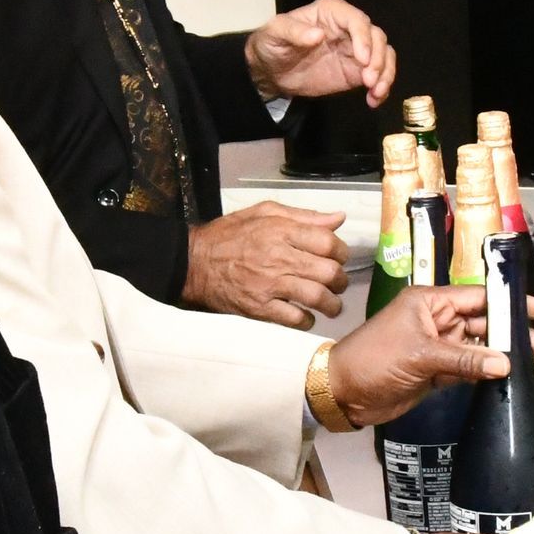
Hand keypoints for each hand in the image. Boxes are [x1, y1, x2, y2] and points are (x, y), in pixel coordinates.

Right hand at [184, 202, 348, 326]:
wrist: (192, 263)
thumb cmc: (228, 235)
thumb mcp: (263, 212)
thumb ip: (303, 216)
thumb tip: (338, 219)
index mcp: (281, 231)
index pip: (329, 243)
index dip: (341, 252)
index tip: (338, 258)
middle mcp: (278, 258)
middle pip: (329, 272)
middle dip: (340, 281)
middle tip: (337, 285)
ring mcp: (269, 285)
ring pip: (317, 298)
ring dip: (331, 305)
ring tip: (330, 306)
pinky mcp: (259, 308)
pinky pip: (295, 319)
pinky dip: (307, 321)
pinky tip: (306, 317)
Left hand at [245, 0, 394, 105]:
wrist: (271, 71)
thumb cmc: (272, 43)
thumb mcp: (275, 32)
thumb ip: (294, 31)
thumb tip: (317, 35)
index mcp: (332, 12)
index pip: (356, 20)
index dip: (363, 38)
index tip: (362, 59)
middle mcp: (349, 28)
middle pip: (376, 37)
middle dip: (377, 58)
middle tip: (368, 80)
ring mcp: (356, 49)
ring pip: (383, 54)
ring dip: (385, 73)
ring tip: (375, 92)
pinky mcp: (356, 70)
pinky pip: (378, 74)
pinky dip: (381, 87)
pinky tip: (374, 100)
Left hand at [325, 285, 533, 426]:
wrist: (341, 393)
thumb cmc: (373, 360)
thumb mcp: (420, 355)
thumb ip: (464, 359)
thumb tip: (506, 364)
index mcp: (431, 302)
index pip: (480, 297)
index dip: (513, 304)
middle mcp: (438, 320)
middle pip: (488, 325)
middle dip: (520, 339)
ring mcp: (439, 346)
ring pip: (484, 350)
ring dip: (512, 361)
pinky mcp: (437, 371)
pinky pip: (472, 369)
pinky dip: (493, 376)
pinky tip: (517, 382)